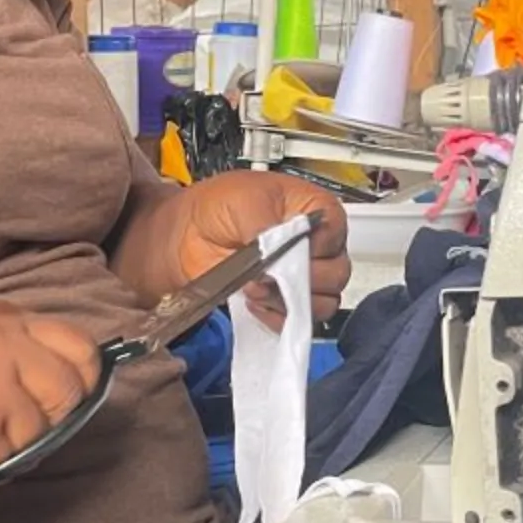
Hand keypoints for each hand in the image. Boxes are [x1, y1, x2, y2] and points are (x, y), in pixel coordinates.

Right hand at [0, 304, 103, 488]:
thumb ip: (12, 354)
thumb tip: (68, 387)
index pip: (78, 344)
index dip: (81, 375)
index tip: (66, 395)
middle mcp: (0, 343)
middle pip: (70, 389)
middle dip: (52, 415)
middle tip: (11, 424)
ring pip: (40, 429)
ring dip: (12, 441)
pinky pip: (7, 457)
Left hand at [170, 172, 348, 328]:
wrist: (188, 232)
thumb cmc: (220, 206)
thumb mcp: (244, 200)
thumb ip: (266, 227)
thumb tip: (276, 259)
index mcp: (315, 210)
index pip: (334, 234)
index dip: (311, 247)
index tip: (281, 248)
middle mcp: (318, 245)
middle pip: (335, 274)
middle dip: (298, 280)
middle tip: (265, 273)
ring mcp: (305, 276)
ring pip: (323, 302)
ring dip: (288, 301)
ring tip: (256, 288)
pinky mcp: (287, 301)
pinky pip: (299, 321)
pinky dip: (278, 317)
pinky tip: (254, 302)